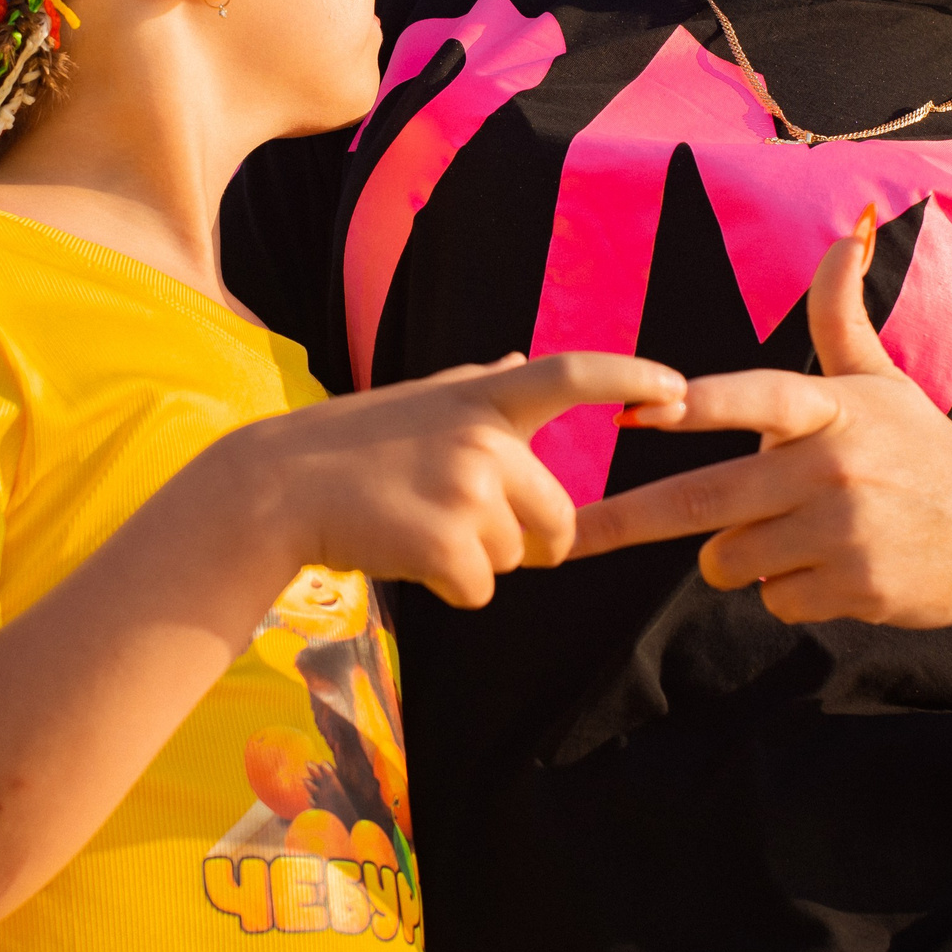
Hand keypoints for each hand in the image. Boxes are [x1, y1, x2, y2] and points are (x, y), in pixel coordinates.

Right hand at [216, 351, 686, 608]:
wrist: (274, 489)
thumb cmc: (349, 447)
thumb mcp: (418, 401)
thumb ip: (479, 385)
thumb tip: (522, 359)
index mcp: (481, 398)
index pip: (571, 374)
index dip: (630, 377)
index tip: (677, 388)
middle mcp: (484, 437)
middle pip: (558, 519)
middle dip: (528, 543)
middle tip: (460, 526)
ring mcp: (466, 490)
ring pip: (513, 559)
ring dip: (473, 561)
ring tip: (413, 526)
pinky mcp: (446, 544)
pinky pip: (479, 591)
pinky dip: (447, 588)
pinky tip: (403, 554)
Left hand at [571, 208, 951, 629]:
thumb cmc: (922, 452)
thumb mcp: (884, 381)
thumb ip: (842, 315)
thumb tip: (848, 232)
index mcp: (834, 409)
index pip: (758, 399)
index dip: (698, 407)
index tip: (636, 413)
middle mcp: (836, 467)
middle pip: (707, 500)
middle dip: (629, 520)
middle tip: (572, 538)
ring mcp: (846, 533)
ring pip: (730, 557)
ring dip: (733, 555)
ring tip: (785, 535)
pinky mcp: (855, 590)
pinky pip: (772, 598)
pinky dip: (781, 591)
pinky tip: (827, 570)